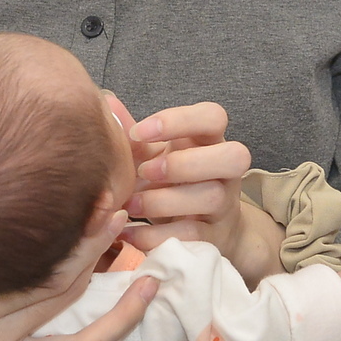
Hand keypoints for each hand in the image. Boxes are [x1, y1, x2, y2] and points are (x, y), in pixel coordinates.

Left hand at [114, 96, 282, 284]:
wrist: (206, 228)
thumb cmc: (174, 181)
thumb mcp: (157, 156)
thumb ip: (136, 134)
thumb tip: (107, 103)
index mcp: (211, 141)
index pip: (214, 117)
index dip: (178, 120)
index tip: (138, 133)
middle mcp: (226, 171)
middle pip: (232, 156)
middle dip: (183, 163)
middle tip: (144, 171)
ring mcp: (226, 205)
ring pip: (211, 196)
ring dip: (164, 200)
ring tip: (130, 205)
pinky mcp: (216, 238)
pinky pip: (193, 236)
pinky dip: (156, 235)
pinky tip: (129, 233)